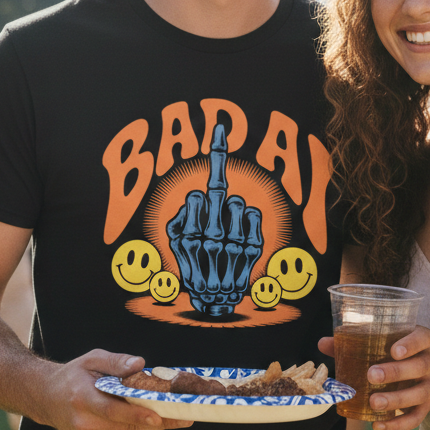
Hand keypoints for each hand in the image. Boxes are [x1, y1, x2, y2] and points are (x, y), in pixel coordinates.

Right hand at [39, 350, 191, 429]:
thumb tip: (140, 364)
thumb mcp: (92, 359)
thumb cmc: (74, 376)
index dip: (137, 415)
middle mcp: (84, 424)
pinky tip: (151, 420)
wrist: (47, 399)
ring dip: (153, 427)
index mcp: (82, 400)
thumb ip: (116, 361)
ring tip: (176, 415)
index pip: (113, 411)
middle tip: (185, 414)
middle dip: (159, 421)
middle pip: (128, 427)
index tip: (159, 416)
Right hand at [166, 124, 262, 316]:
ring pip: (238, 202)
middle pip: (219, 192)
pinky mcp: (253, 250)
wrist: (214, 300)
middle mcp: (211, 240)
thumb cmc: (192, 265)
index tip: (219, 130)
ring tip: (225, 224)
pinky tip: (240, 230)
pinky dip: (249, 217)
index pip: (200, 192)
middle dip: (218, 176)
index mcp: (189, 236)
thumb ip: (179, 218)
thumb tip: (194, 199)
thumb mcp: (174, 243)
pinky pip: (255, 214)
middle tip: (217, 166)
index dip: (212, 157)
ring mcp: (235, 245)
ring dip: (231, 208)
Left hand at [319, 325, 429, 429]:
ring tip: (374, 402)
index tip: (394, 351)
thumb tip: (323, 343)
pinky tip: (377, 425)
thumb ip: (350, 343)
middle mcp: (429, 361)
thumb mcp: (371, 344)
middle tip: (372, 375)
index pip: (423, 338)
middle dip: (397, 372)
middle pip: (422, 366)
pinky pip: (417, 418)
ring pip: (421, 393)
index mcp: (419, 340)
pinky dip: (398, 424)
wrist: (403, 372)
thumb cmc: (385, 352)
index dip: (412, 344)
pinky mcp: (425, 405)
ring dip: (397, 399)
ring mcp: (429, 384)